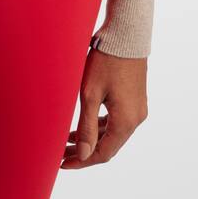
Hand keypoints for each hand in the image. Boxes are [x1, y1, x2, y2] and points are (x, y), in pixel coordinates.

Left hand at [62, 49, 147, 168]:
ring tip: (67, 141)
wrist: (126, 35)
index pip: (102, 153)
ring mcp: (137, 109)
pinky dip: (100, 126)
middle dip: (84, 152)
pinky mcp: (135, 99)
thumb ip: (86, 126)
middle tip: (60, 154)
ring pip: (112, 133)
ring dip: (91, 139)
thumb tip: (83, 155)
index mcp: (125, 122)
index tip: (61, 164)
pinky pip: (117, 121)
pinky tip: (85, 125)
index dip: (81, 161)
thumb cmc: (105, 60)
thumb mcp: (90, 93)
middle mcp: (135, 119)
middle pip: (108, 146)